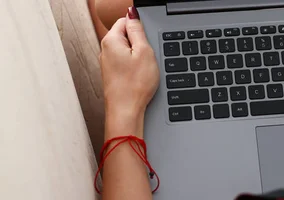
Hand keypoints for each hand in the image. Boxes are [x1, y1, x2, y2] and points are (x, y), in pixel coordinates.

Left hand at [100, 8, 158, 137]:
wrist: (125, 111)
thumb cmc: (135, 85)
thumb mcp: (144, 52)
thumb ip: (138, 30)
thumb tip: (132, 14)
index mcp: (111, 40)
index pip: (126, 20)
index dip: (140, 29)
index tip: (148, 41)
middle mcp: (105, 50)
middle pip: (126, 36)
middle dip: (140, 43)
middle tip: (148, 57)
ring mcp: (108, 63)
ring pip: (127, 50)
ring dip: (138, 57)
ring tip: (144, 70)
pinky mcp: (112, 74)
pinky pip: (126, 63)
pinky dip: (135, 67)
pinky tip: (140, 77)